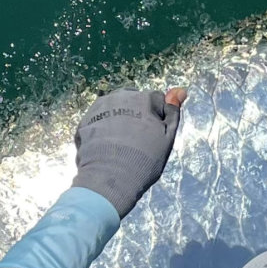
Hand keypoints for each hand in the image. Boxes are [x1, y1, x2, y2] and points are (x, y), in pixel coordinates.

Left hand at [71, 87, 185, 217]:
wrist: (111, 177)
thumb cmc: (145, 159)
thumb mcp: (167, 136)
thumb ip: (173, 111)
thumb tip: (181, 90)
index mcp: (143, 98)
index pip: (156, 100)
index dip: (158, 118)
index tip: (154, 135)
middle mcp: (120, 96)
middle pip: (133, 101)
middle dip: (136, 114)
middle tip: (136, 140)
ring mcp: (100, 107)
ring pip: (114, 109)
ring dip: (118, 120)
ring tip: (120, 144)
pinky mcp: (85, 121)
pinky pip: (98, 120)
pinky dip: (103, 129)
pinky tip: (106, 147)